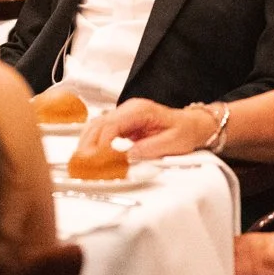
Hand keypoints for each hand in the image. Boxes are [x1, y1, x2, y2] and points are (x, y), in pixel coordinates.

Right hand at [82, 98, 202, 159]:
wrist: (191, 126)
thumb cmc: (184, 131)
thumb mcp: (172, 142)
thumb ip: (150, 148)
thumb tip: (129, 155)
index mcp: (140, 110)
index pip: (111, 125)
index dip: (101, 144)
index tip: (96, 160)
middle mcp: (128, 110)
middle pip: (98, 124)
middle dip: (88, 145)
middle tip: (83, 164)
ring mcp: (123, 116)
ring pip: (96, 127)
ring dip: (87, 145)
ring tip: (83, 163)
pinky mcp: (121, 124)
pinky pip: (101, 132)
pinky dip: (93, 144)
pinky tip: (90, 157)